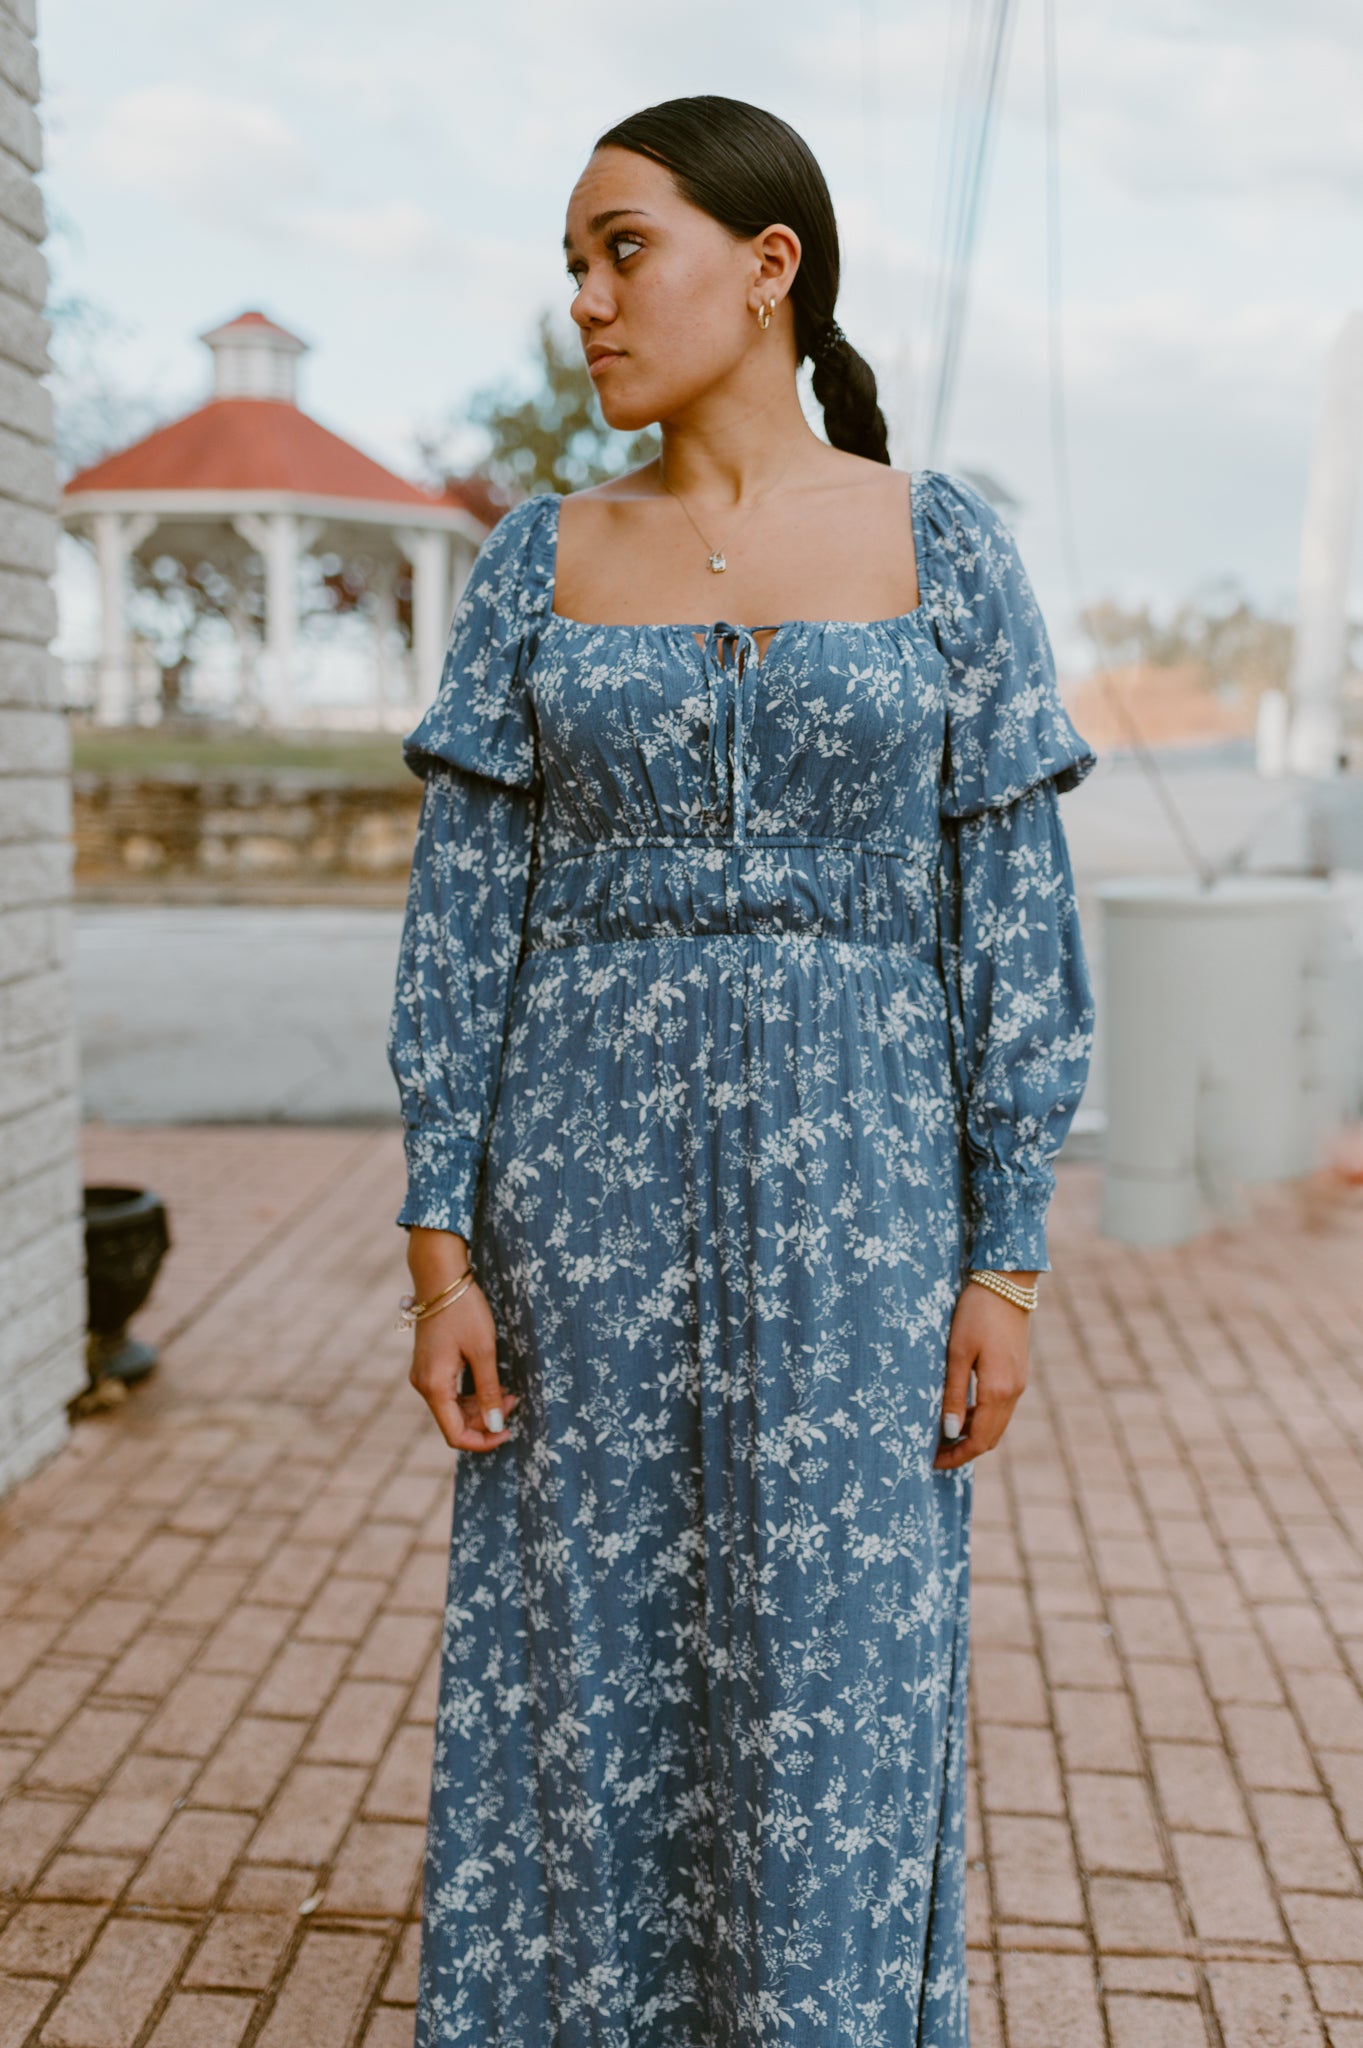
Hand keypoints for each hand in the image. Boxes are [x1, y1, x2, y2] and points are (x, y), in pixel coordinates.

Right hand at [404, 1230, 519, 1452]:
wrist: (441, 1276)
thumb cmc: (463, 1310)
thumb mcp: (483, 1350)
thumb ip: (488, 1391)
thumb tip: (496, 1425)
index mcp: (433, 1386)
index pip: (455, 1435)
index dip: (483, 1440)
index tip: (509, 1431)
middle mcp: (423, 1385)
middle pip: (455, 1422)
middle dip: (487, 1419)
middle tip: (515, 1400)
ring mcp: (424, 1375)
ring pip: (453, 1408)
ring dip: (481, 1406)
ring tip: (508, 1392)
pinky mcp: (429, 1365)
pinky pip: (450, 1392)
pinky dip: (471, 1394)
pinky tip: (492, 1383)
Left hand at [932, 1276, 1032, 1470]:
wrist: (1007, 1283)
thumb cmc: (976, 1313)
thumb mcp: (957, 1353)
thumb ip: (953, 1393)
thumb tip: (948, 1432)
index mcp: (998, 1390)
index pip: (979, 1440)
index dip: (957, 1456)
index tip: (933, 1462)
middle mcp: (1013, 1392)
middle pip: (991, 1437)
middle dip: (964, 1450)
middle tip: (934, 1453)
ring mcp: (1018, 1383)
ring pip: (996, 1423)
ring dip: (972, 1434)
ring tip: (942, 1434)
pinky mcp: (1017, 1373)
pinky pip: (1000, 1407)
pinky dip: (981, 1417)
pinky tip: (959, 1410)